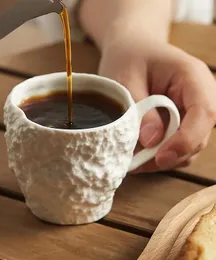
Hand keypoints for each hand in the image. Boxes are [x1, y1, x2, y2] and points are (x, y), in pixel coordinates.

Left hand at [99, 35, 215, 172]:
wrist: (131, 49)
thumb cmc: (128, 58)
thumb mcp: (127, 80)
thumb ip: (141, 109)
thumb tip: (152, 141)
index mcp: (192, 77)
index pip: (204, 112)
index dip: (186, 140)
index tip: (161, 156)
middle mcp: (200, 95)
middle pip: (199, 135)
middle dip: (170, 154)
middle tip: (138, 162)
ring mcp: (192, 109)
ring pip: (189, 144)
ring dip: (163, 157)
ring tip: (134, 159)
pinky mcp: (181, 120)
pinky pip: (177, 143)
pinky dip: (159, 152)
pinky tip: (139, 153)